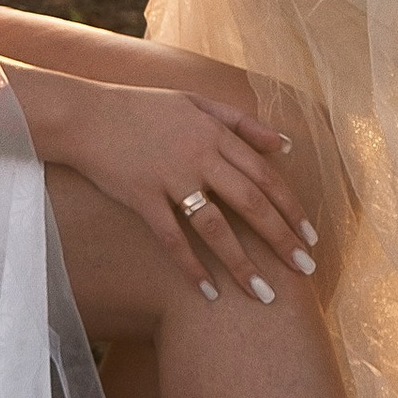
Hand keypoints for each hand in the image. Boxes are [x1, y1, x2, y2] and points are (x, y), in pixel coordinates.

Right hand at [65, 82, 314, 299]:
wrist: (86, 114)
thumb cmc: (143, 108)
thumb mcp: (196, 102)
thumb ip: (241, 122)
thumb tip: (285, 144)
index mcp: (215, 133)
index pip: (265, 175)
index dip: (291, 207)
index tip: (312, 236)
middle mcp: (199, 155)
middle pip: (250, 202)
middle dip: (281, 238)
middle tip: (305, 270)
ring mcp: (170, 178)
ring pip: (215, 227)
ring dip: (242, 263)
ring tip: (263, 295)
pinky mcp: (142, 197)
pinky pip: (171, 238)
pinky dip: (191, 266)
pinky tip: (208, 292)